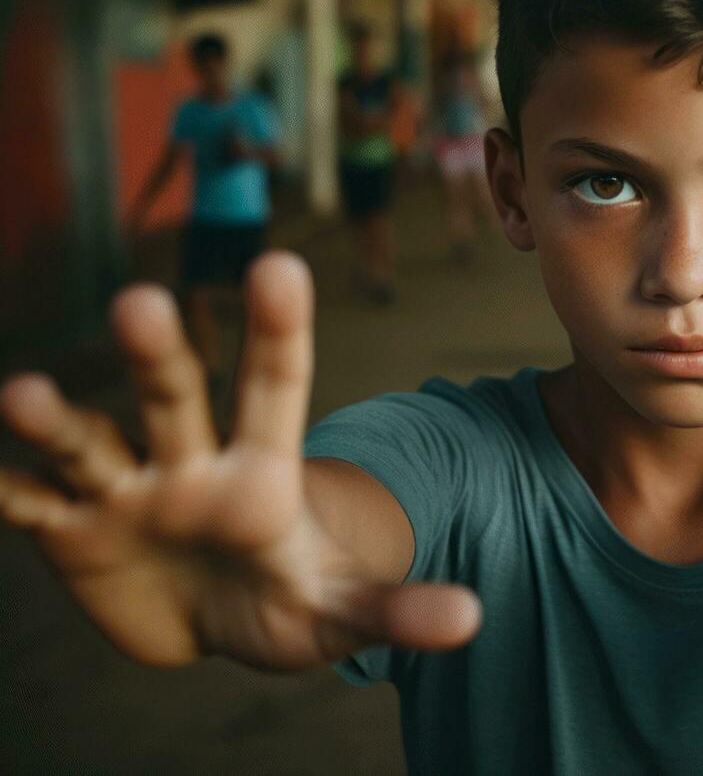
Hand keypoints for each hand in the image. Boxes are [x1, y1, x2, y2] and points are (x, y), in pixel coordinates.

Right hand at [0, 252, 479, 669]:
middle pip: (174, 397)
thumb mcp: (343, 610)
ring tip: (25, 396)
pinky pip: (30, 504)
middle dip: (158, 355)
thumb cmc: (288, 597)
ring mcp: (126, 491)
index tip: (279, 266)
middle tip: (143, 303)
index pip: (275, 386)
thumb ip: (397, 610)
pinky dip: (6, 488)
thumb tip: (473, 620)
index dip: (278, 331)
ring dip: (56, 420)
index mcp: (262, 469)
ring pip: (89, 442)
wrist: (217, 621)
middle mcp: (189, 461)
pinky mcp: (72, 532)